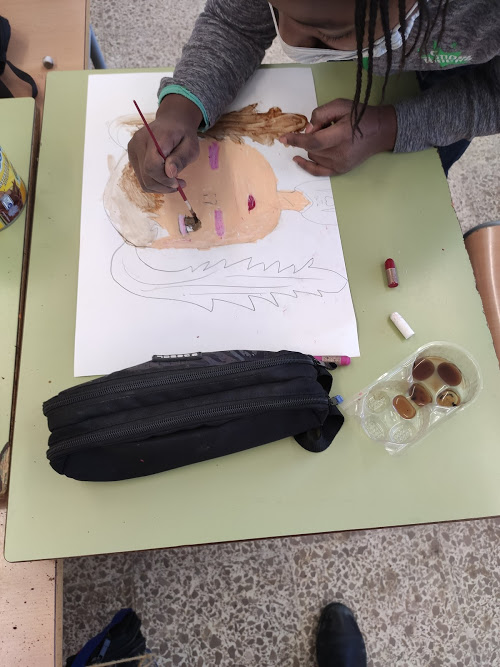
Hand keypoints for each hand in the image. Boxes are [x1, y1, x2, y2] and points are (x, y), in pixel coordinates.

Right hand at [128, 94, 202, 192]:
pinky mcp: (132, 156)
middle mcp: (138, 142)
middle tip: (179, 184)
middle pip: (146, 176)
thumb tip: (170, 173)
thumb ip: (180, 159)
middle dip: (164, 186)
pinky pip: (142, 177)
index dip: (165, 179)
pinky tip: (165, 177)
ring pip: (143, 180)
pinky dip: (154, 182)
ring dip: (160, 186)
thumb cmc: (183, 134)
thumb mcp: (190, 146)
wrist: (172, 121)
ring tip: (174, 182)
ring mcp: (132, 149)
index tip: (179, 182)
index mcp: (154, 137)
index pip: (152, 166)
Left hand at [279, 99, 396, 175]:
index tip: (283, 138)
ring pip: (313, 156)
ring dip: (314, 146)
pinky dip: (307, 165)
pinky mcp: (340, 170)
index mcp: (341, 135)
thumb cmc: (361, 116)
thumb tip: (307, 130)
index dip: (296, 140)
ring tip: (330, 136)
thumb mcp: (340, 105)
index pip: (312, 141)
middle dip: (311, 137)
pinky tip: (298, 159)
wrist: (381, 131)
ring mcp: (340, 164)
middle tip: (327, 127)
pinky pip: (318, 171)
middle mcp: (340, 153)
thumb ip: (320, 114)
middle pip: (312, 148)